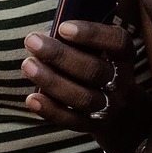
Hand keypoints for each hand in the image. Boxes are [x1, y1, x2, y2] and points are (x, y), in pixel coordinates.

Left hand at [22, 20, 146, 152]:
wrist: (123, 111)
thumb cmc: (101, 67)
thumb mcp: (102, 51)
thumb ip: (84, 39)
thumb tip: (53, 28)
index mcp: (124, 57)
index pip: (117, 43)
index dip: (92, 34)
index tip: (63, 27)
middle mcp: (122, 82)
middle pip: (94, 70)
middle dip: (60, 55)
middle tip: (32, 41)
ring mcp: (109, 106)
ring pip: (83, 97)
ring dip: (52, 81)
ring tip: (28, 64)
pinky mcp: (94, 125)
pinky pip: (73, 120)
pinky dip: (51, 110)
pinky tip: (31, 99)